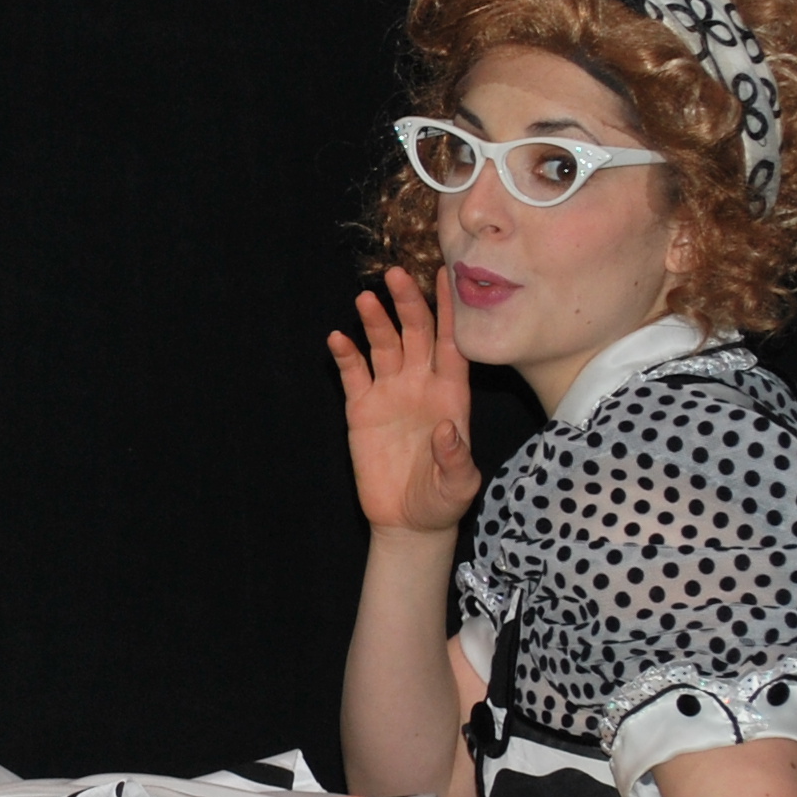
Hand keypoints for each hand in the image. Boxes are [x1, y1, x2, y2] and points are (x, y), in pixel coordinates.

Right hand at [329, 268, 479, 536]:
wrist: (408, 522)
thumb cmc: (442, 501)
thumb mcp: (458, 486)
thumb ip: (456, 459)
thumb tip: (447, 429)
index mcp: (451, 395)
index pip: (452, 344)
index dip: (450, 312)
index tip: (446, 278)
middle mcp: (421, 385)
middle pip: (415, 334)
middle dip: (407, 303)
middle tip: (397, 275)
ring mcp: (389, 394)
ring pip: (383, 346)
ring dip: (375, 322)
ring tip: (365, 300)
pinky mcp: (361, 408)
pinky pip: (353, 374)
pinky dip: (346, 355)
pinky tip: (338, 338)